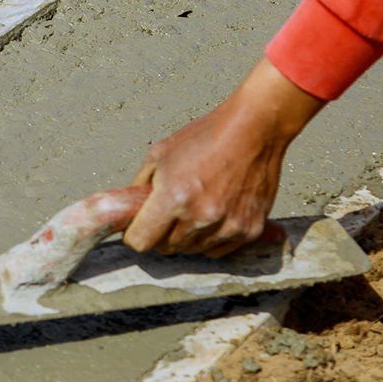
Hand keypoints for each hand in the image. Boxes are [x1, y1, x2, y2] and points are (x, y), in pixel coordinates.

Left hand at [123, 57, 323, 257]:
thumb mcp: (159, 154)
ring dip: (186, 236)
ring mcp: (227, 227)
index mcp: (173, 198)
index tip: (137, 227)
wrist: (253, 131)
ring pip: (192, 250)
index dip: (135, 234)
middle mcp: (200, 218)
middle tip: (166, 213)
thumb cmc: (204, 138)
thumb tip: (129, 208)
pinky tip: (213, 215)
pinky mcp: (249, 231)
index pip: (141, 241)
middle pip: (167, 248)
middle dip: (161, 234)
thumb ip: (141, 185)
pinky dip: (211, 239)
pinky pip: (219, 250)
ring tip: (192, 208)